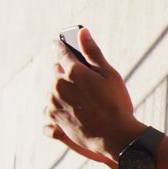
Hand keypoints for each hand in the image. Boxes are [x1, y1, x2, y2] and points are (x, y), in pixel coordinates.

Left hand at [44, 28, 144, 161]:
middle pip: (56, 71)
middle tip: (84, 82)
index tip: (59, 43)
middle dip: (66, 73)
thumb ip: (93, 52)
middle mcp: (58, 84)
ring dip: (64, 91)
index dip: (61, 46)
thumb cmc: (116, 104)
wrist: (115, 136)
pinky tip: (74, 111)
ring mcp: (53, 101)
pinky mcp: (53, 117)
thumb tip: (82, 32)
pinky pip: (50, 106)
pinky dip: (59, 106)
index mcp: (72, 71)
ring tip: (83, 101)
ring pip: (54, 89)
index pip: (60, 51)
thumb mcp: (109, 75)